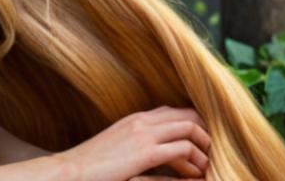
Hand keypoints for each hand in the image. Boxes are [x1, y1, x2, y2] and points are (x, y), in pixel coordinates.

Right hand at [55, 105, 210, 180]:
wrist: (70, 171)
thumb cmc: (91, 166)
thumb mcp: (115, 149)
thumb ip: (134, 145)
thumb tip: (151, 155)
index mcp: (135, 119)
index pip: (173, 110)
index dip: (193, 123)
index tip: (203, 142)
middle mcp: (141, 121)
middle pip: (186, 114)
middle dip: (205, 132)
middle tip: (214, 153)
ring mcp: (143, 134)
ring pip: (188, 128)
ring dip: (204, 148)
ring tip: (209, 166)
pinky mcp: (145, 152)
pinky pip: (182, 150)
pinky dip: (195, 162)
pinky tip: (196, 176)